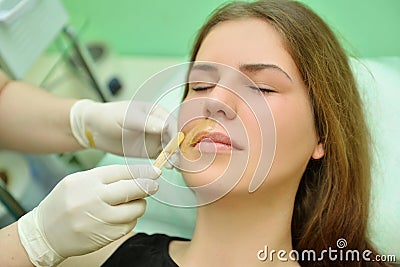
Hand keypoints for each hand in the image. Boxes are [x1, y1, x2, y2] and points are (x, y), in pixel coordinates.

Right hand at [18, 164, 159, 265]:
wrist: (45, 234)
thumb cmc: (64, 203)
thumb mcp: (78, 181)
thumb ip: (104, 177)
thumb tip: (136, 175)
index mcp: (87, 181)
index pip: (122, 172)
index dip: (142, 171)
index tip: (155, 171)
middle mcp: (94, 199)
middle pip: (133, 189)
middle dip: (148, 186)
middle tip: (154, 185)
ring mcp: (100, 219)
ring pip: (135, 209)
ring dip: (139, 205)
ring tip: (131, 203)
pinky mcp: (105, 235)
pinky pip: (128, 225)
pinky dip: (129, 220)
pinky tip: (120, 217)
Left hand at [70, 99, 176, 157]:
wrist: (93, 129)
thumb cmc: (109, 116)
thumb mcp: (126, 117)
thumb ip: (145, 122)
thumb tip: (164, 126)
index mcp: (156, 112)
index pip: (172, 123)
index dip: (176, 134)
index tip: (177, 145)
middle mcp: (159, 125)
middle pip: (175, 137)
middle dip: (178, 148)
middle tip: (177, 159)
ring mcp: (156, 139)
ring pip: (171, 148)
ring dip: (175, 156)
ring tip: (173, 165)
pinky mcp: (150, 151)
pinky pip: (163, 157)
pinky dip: (167, 162)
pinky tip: (169, 168)